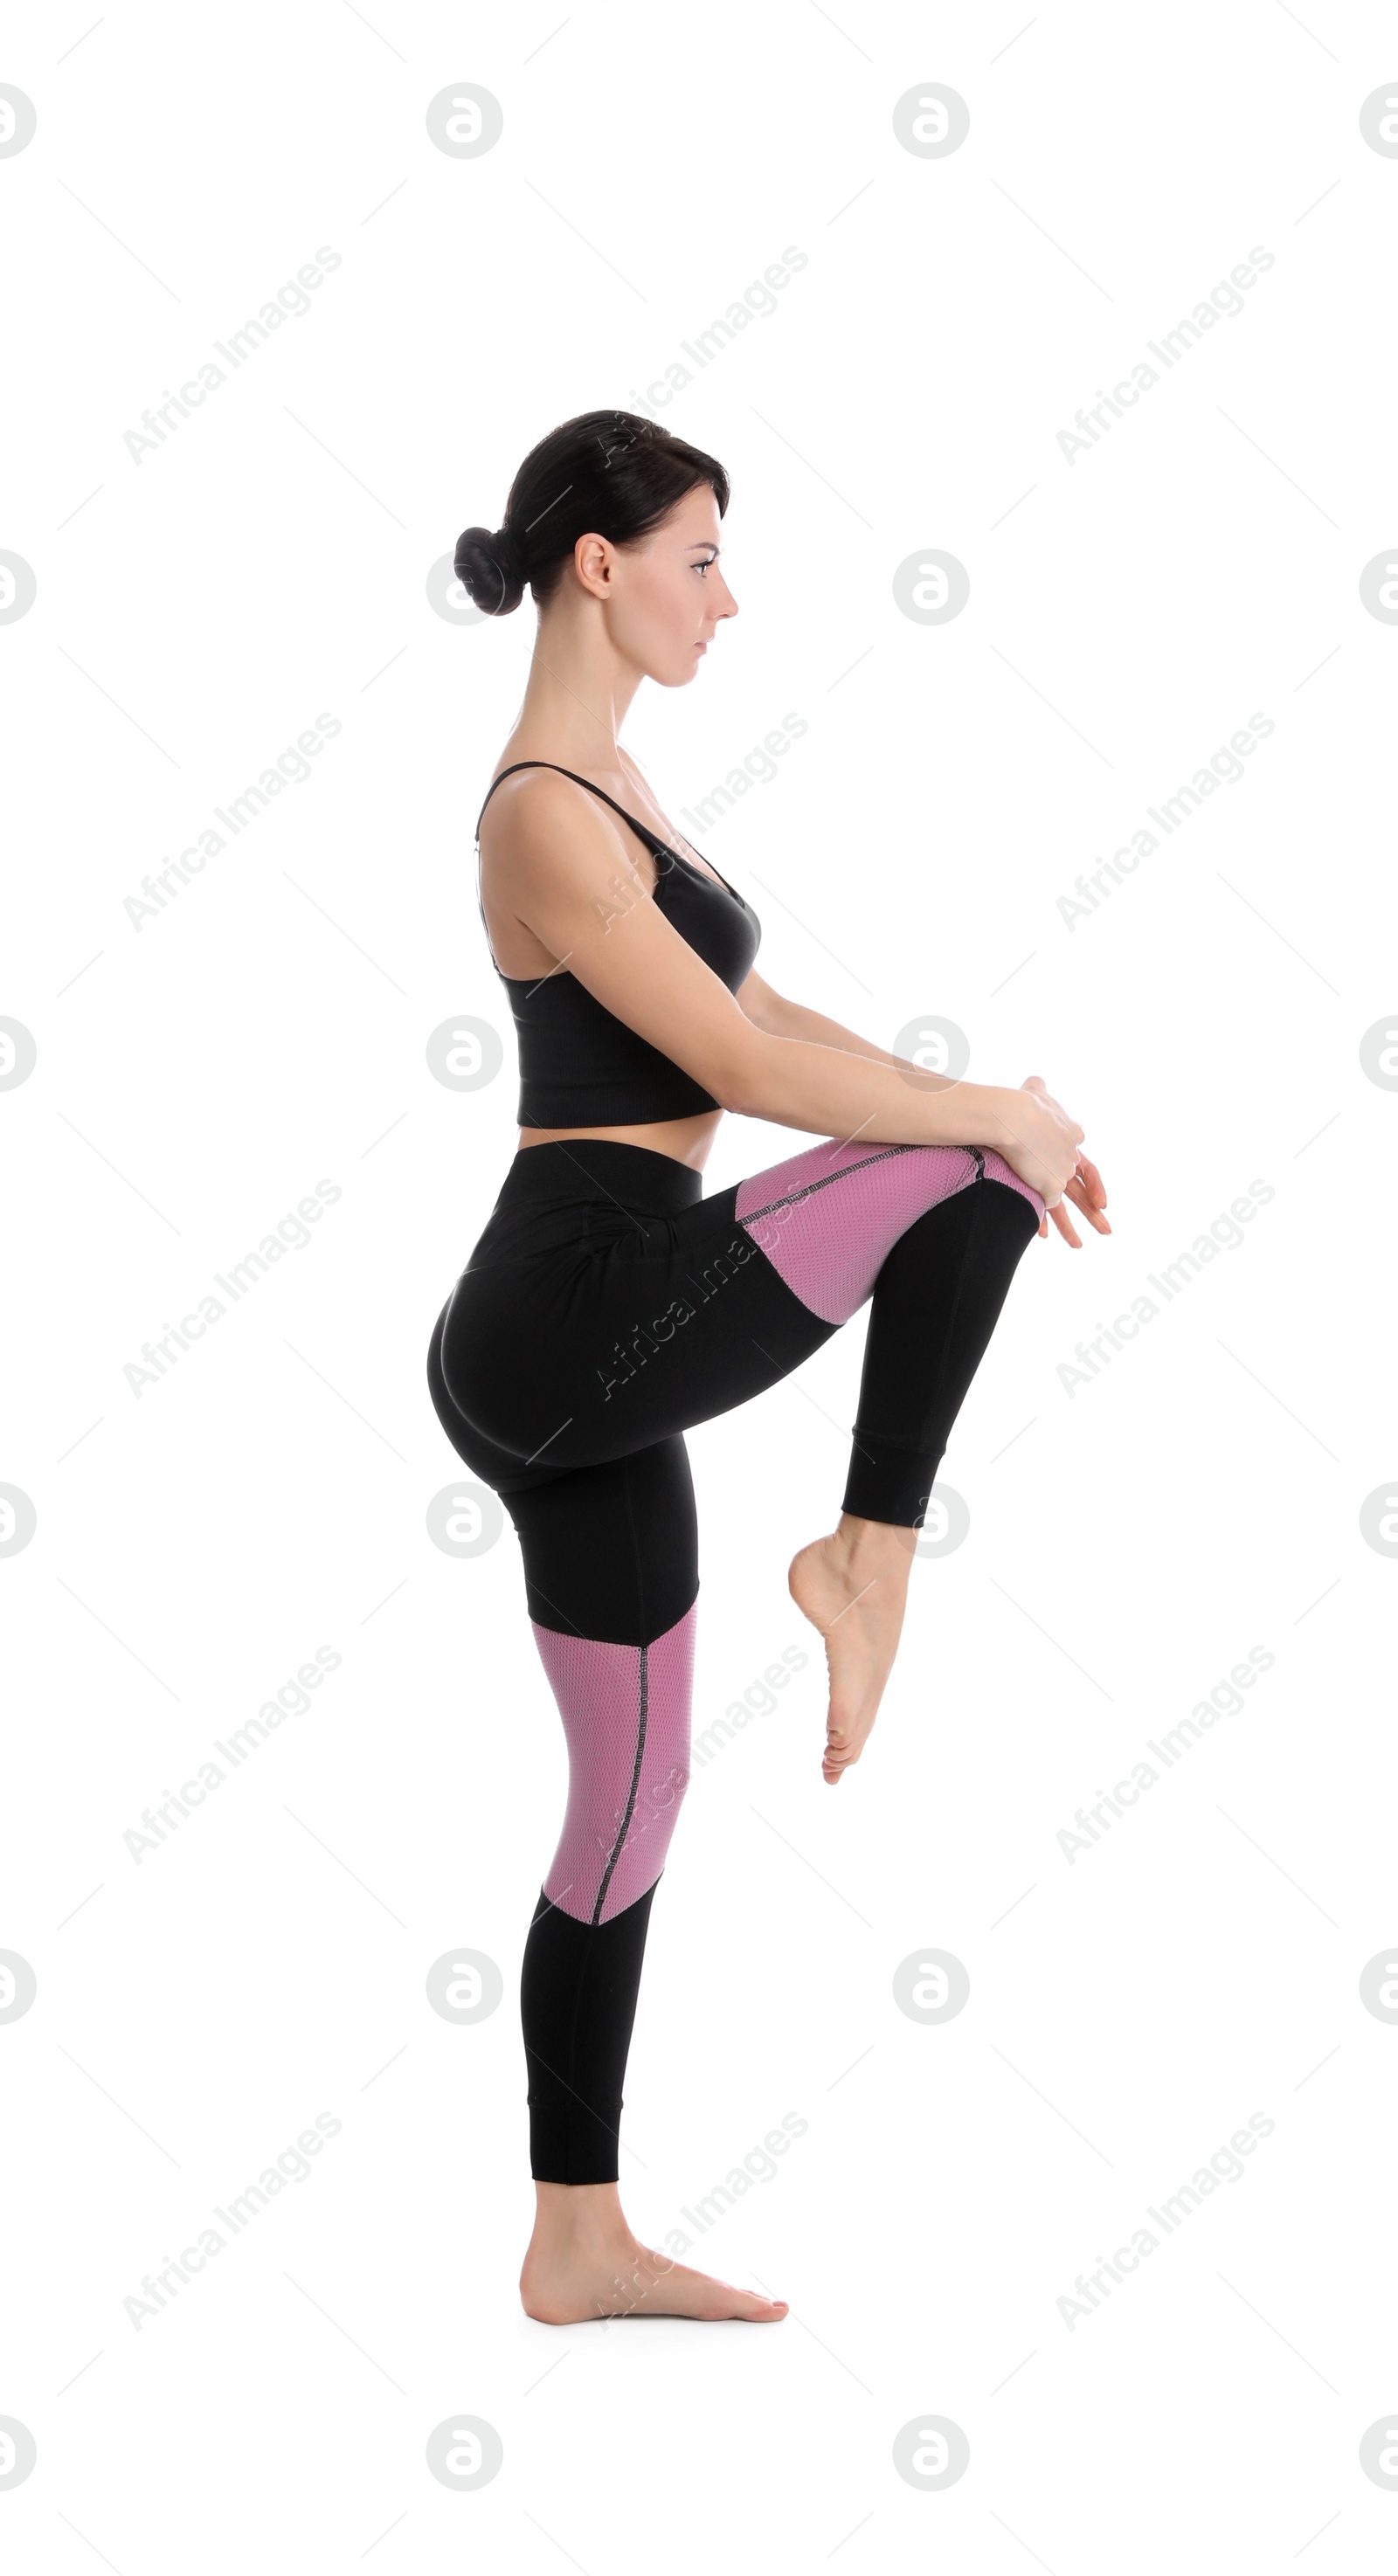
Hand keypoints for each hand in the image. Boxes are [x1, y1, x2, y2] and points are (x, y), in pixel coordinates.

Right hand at [985, 1076, 1109, 1246]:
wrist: (1013, 1115)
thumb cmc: (1020, 1102)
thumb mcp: (1034, 1091)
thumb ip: (1036, 1090)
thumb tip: (1036, 1082)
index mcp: (1071, 1136)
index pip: (1086, 1164)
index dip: (1091, 1181)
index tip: (1097, 1196)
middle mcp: (1071, 1157)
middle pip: (1085, 1189)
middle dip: (1094, 1212)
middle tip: (1106, 1230)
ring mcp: (1061, 1173)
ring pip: (1070, 1205)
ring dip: (1074, 1227)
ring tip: (1079, 1246)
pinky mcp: (1049, 1186)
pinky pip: (1047, 1208)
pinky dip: (1044, 1223)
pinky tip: (1044, 1236)